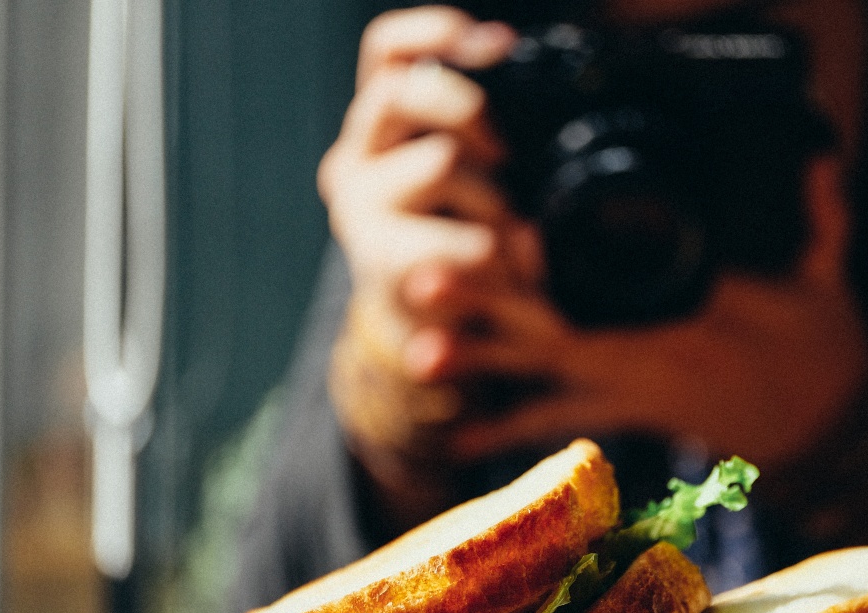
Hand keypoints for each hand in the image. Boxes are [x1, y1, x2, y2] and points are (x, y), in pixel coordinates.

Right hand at [319, 7, 539, 455]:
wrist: (420, 325)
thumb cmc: (453, 237)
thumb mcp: (470, 174)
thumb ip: (478, 127)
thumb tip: (508, 61)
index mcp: (379, 123)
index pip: (386, 51)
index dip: (433, 32)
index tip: (499, 43)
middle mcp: (357, 155)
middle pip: (402, 93)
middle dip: (465, 108)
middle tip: (502, 151)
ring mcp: (361, 207)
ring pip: (443, 161)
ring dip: (495, 199)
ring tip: (510, 234)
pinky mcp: (382, 258)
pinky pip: (461, 237)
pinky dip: (498, 254)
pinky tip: (505, 268)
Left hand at [401, 157, 867, 467]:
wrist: (827, 432)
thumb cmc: (823, 348)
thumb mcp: (826, 281)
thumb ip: (820, 219)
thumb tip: (822, 157)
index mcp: (703, 309)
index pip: (631, 280)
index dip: (571, 263)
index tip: (513, 237)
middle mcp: (659, 353)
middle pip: (564, 323)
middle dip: (493, 302)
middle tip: (425, 280)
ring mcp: (641, 391)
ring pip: (550, 377)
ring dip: (485, 365)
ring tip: (420, 356)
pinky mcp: (631, 417)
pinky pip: (564, 427)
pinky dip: (509, 431)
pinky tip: (457, 438)